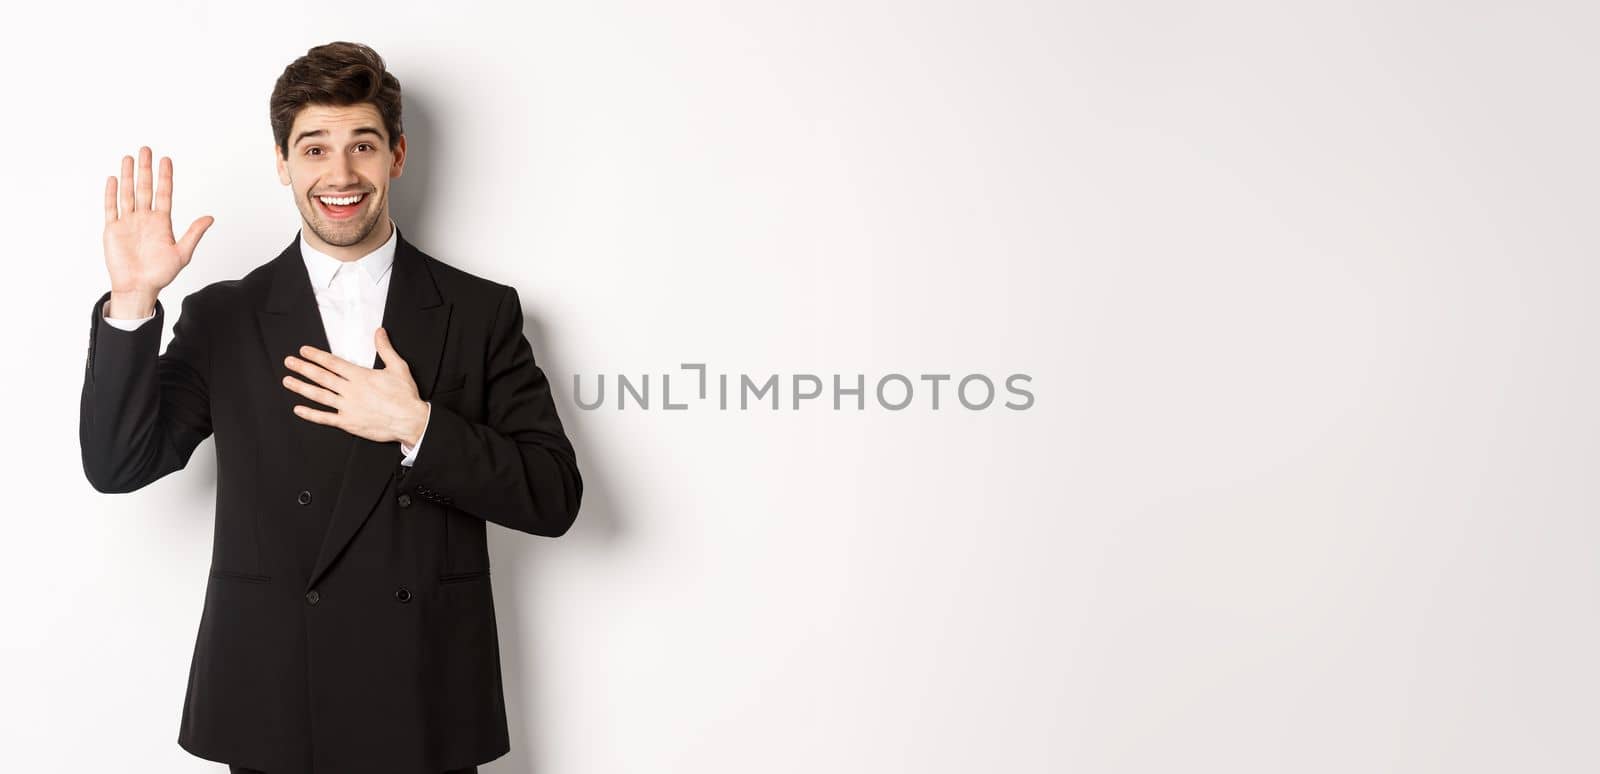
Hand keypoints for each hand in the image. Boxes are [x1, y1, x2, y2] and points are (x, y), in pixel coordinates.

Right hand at [103, 146, 214, 305]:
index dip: (165, 177)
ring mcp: (128, 222)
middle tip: (146, 149)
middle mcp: (144, 218)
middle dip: (145, 169)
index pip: (164, 193)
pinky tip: (113, 179)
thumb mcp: (182, 253)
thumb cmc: (160, 274)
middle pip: (144, 188)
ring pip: (127, 193)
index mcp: (161, 222)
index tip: (166, 160)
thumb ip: (193, 233)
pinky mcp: (112, 229)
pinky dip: (111, 193)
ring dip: (127, 176)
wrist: (139, 287)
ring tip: (129, 157)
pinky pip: (111, 207)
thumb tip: (210, 217)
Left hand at [283, 327, 430, 445]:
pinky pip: (325, 418)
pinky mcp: (348, 423)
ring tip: (287, 381)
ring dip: (301, 387)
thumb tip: (379, 332)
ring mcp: (347, 407)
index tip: (304, 351)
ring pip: (319, 395)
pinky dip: (310, 414)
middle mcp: (350, 390)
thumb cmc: (405, 395)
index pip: (333, 363)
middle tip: (289, 362)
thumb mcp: (398, 367)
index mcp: (360, 376)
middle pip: (321, 377)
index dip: (316, 356)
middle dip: (303, 368)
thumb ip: (385, 348)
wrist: (410, 420)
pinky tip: (298, 409)